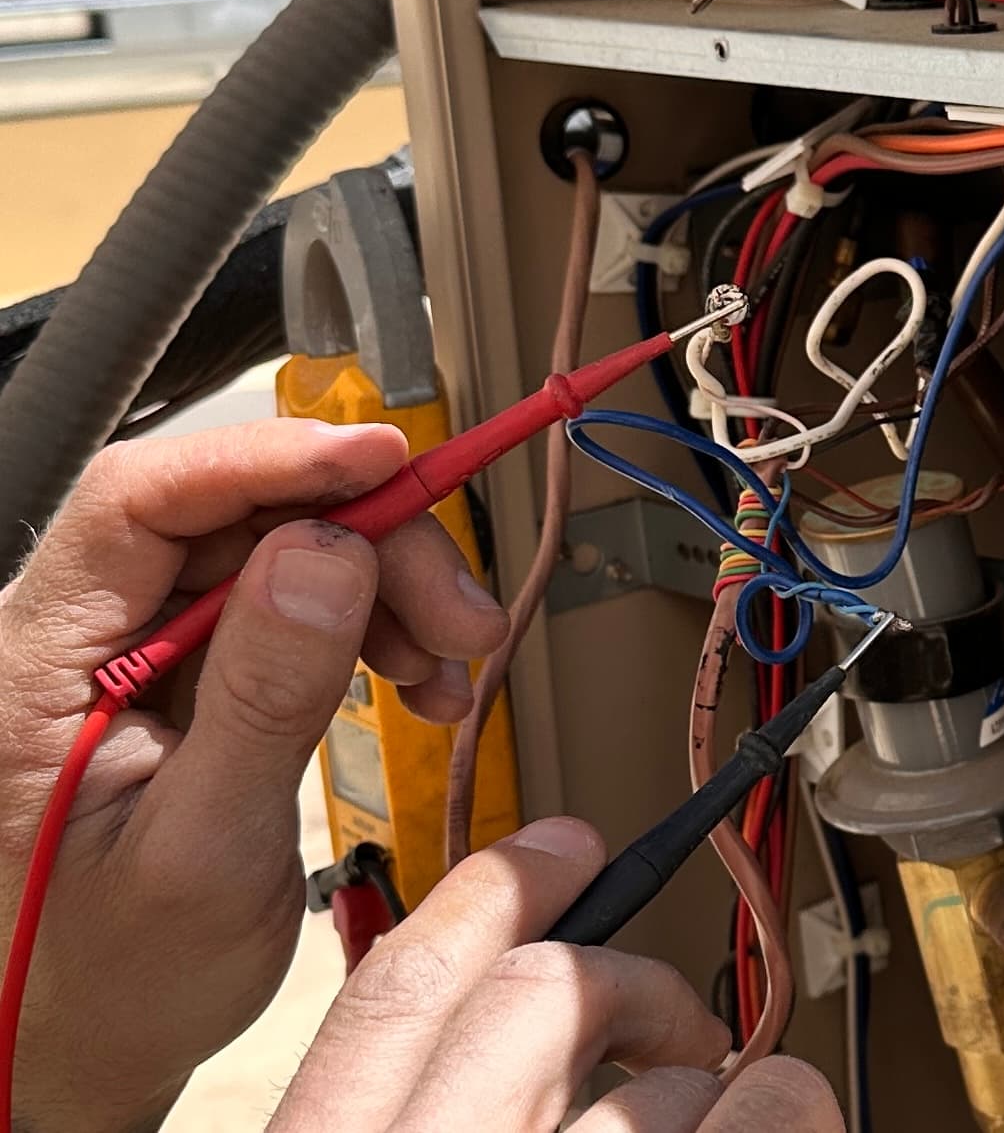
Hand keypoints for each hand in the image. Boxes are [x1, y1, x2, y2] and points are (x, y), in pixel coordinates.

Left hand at [0, 418, 510, 1132]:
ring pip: (285, 547)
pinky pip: (302, 601)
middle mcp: (82, 637)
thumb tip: (326, 556)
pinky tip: (421, 676)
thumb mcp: (200, 856)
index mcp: (36, 666)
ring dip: (388, 585)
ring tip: (452, 656)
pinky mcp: (197, 670)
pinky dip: (377, 625)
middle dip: (369, 542)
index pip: (143, 501)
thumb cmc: (114, 984)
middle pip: (241, 516)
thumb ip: (262, 702)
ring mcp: (141, 651)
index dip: (268, 460)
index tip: (379, 461)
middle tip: (456, 609)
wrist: (97, 1049)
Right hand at [271, 817, 843, 1131]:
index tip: (555, 845)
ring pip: (666, 1079)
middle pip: (541, 997)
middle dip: (623, 984)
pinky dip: (780, 1111)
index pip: (394, 993)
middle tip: (675, 1032)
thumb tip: (502, 1046)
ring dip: (704, 1101)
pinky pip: (761, 1114)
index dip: (487, 895)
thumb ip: (414, 1112)